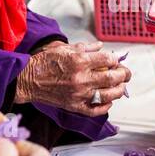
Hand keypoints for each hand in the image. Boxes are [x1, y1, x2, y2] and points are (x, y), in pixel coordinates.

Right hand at [14, 40, 129, 116]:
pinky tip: (109, 101)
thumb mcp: (65, 48)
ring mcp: (79, 94)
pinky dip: (105, 106)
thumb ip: (86, 47)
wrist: (28, 79)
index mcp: (79, 61)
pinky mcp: (74, 106)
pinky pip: (95, 110)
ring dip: (119, 90)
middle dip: (124, 74)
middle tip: (126, 73)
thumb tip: (101, 46)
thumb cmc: (45, 62)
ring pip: (108, 95)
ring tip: (121, 87)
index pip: (108, 60)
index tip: (116, 60)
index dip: (116, 59)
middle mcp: (81, 78)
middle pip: (113, 78)